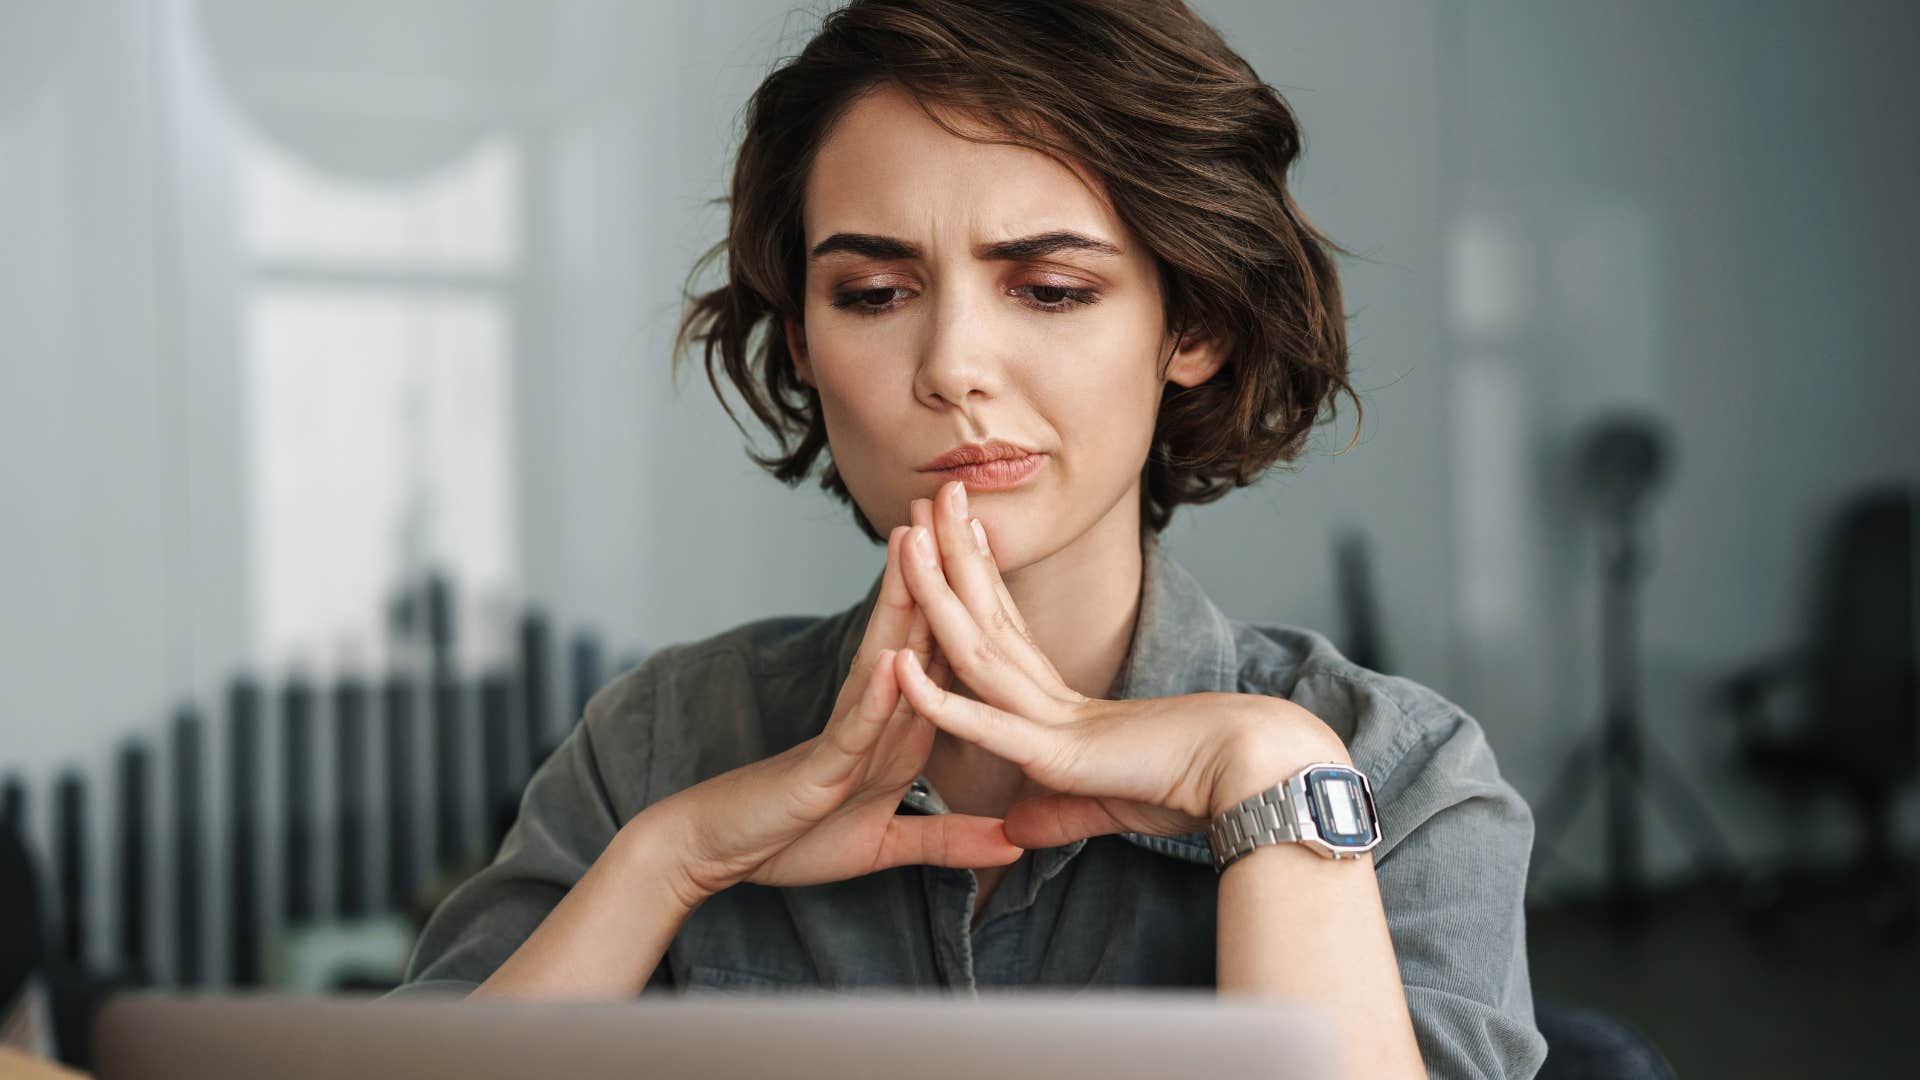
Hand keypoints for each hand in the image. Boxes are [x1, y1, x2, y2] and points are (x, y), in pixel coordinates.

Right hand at [657, 521, 1022, 901]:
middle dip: (935, 572)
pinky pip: (853, 733)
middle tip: (952, 502)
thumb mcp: (886, 846)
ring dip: (901, 606)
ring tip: (917, 543)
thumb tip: (1014, 844)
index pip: (938, 654)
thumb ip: (949, 841)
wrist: (716, 855)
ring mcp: (845, 740)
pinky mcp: (821, 772)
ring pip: (881, 663)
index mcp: (895, 732)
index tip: (990, 546)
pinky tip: (894, 665)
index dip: (967, 601)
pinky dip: (875, 702)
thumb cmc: (793, 840)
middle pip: (911, 634)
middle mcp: (871, 720)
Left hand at [888, 479, 1348, 848]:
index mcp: (1067, 704)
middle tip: (928, 496)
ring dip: (937, 592)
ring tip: (908, 535)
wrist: (1257, 775)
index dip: (975, 582)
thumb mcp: (1108, 807)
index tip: (948, 537)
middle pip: (987, 617)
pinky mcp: (1058, 754)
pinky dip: (940, 701)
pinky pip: (987, 723)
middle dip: (953, 555)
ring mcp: (1052, 720)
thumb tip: (1015, 826)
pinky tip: (898, 669)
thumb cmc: (1197, 786)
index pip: (1007, 632)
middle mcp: (1053, 700)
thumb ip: (1057, 812)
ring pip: (976, 648)